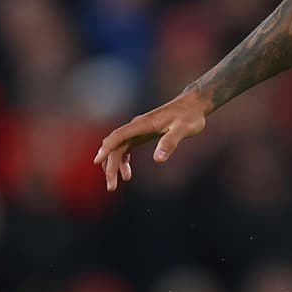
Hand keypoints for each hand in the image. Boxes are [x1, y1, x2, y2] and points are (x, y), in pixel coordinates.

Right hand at [93, 90, 208, 191]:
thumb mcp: (183, 130)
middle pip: (115, 146)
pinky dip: (123, 161)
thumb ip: (170, 143)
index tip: (97, 161)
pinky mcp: (142, 134)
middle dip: (110, 166)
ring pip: (118, 148)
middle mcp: (137, 126)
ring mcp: (138, 130)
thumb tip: (158, 159)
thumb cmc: (190, 117)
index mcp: (143, 124)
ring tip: (115, 184)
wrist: (193, 105)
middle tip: (111, 186)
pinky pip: (126, 148)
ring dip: (114, 165)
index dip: (107, 148)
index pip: (119, 136)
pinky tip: (126, 174)